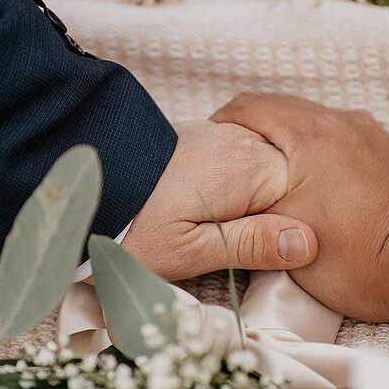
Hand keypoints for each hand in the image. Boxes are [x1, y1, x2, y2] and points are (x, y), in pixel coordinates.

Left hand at [119, 119, 318, 280]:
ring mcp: (226, 134)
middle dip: (277, 212)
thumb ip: (251, 244)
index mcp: (251, 170)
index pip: (307, 197)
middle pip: (291, 180)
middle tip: (238, 242)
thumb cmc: (131, 226)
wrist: (80, 184)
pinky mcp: (208, 136)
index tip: (273, 255)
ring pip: (268, 169)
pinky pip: (243, 159)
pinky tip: (212, 204)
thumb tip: (308, 242)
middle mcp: (246, 142)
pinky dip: (238, 182)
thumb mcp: (190, 251)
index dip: (298, 227)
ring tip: (220, 226)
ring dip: (257, 199)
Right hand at [211, 94, 388, 320]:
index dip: (222, 123)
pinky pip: (346, 140)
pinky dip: (324, 152)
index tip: (211, 143)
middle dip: (256, 130)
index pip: (249, 106)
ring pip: (318, 123)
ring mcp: (372, 134)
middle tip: (236, 159)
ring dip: (293, 141)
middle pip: (284, 109)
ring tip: (277, 174)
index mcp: (308, 132)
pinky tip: (322, 184)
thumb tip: (237, 195)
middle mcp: (342, 121)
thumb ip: (252, 204)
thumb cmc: (355, 255)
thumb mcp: (283, 232)